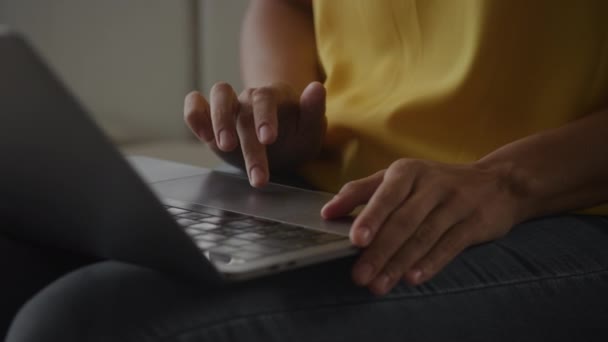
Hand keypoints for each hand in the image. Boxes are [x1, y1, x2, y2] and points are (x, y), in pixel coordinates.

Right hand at [183, 81, 325, 186]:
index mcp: (275, 96)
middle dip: (248, 142)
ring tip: (223, 147)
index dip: (265, 117)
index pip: (266, 99)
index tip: (268, 139)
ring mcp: (230, 106)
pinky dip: (194, 115)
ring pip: (218, 95)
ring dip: (218, 121)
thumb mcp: (311, 130)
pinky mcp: (210, 119)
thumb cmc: (297, 136)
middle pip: (243, 108)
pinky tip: (203, 136)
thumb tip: (317, 87)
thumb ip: (314, 110)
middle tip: (256, 173)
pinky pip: (195, 106)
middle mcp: (250, 97)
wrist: (280, 145)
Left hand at [321, 159, 521, 294]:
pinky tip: (413, 278)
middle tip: (360, 275)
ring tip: (380, 284)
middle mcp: (432, 184)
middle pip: (404, 221)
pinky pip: (450, 245)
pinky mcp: (475, 223)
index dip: (370, 217)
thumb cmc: (435, 183)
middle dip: (380, 251)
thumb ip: (362, 191)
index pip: (386, 195)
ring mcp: (456, 203)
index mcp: (408, 171)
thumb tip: (328, 211)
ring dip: (400, 263)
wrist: (497, 182)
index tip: (355, 239)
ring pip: (424, 236)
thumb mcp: (400, 177)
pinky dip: (431, 263)